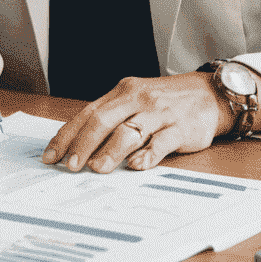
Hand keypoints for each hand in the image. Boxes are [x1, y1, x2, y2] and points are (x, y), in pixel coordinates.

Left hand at [40, 73, 230, 173]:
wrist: (209, 93)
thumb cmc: (165, 101)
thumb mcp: (135, 100)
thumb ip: (111, 118)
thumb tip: (79, 145)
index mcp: (122, 93)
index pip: (87, 114)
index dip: (67, 136)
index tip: (51, 155)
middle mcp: (137, 100)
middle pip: (103, 121)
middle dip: (83, 144)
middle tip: (70, 166)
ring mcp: (159, 113)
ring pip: (129, 131)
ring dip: (110, 152)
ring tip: (97, 168)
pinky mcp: (181, 128)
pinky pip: (161, 143)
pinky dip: (147, 155)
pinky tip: (135, 165)